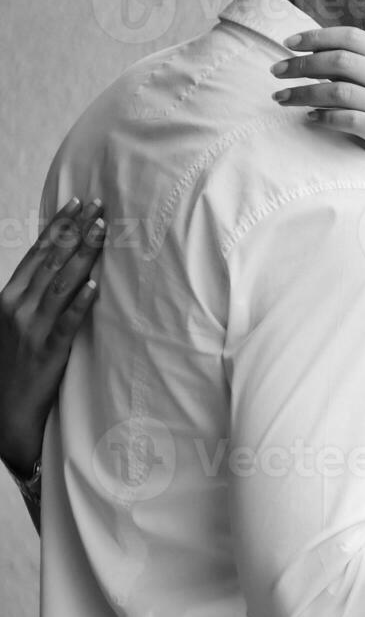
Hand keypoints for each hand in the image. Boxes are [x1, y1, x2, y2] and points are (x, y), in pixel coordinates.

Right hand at [0, 198, 104, 473]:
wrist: (4, 413)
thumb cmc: (13, 365)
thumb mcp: (14, 324)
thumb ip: (34, 296)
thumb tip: (61, 266)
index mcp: (7, 298)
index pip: (37, 253)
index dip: (58, 226)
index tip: (78, 203)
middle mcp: (17, 308)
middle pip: (51, 261)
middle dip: (76, 230)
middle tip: (101, 206)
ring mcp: (32, 330)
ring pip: (61, 284)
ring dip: (83, 255)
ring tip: (103, 231)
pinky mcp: (49, 352)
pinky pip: (66, 323)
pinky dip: (80, 303)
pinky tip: (94, 285)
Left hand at [270, 27, 364, 182]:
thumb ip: (362, 70)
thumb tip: (312, 57)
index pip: (352, 37)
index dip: (317, 37)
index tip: (288, 43)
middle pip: (341, 61)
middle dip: (301, 64)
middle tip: (276, 71)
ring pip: (339, 90)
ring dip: (303, 92)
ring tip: (282, 97)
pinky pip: (348, 120)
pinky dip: (324, 117)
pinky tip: (309, 119)